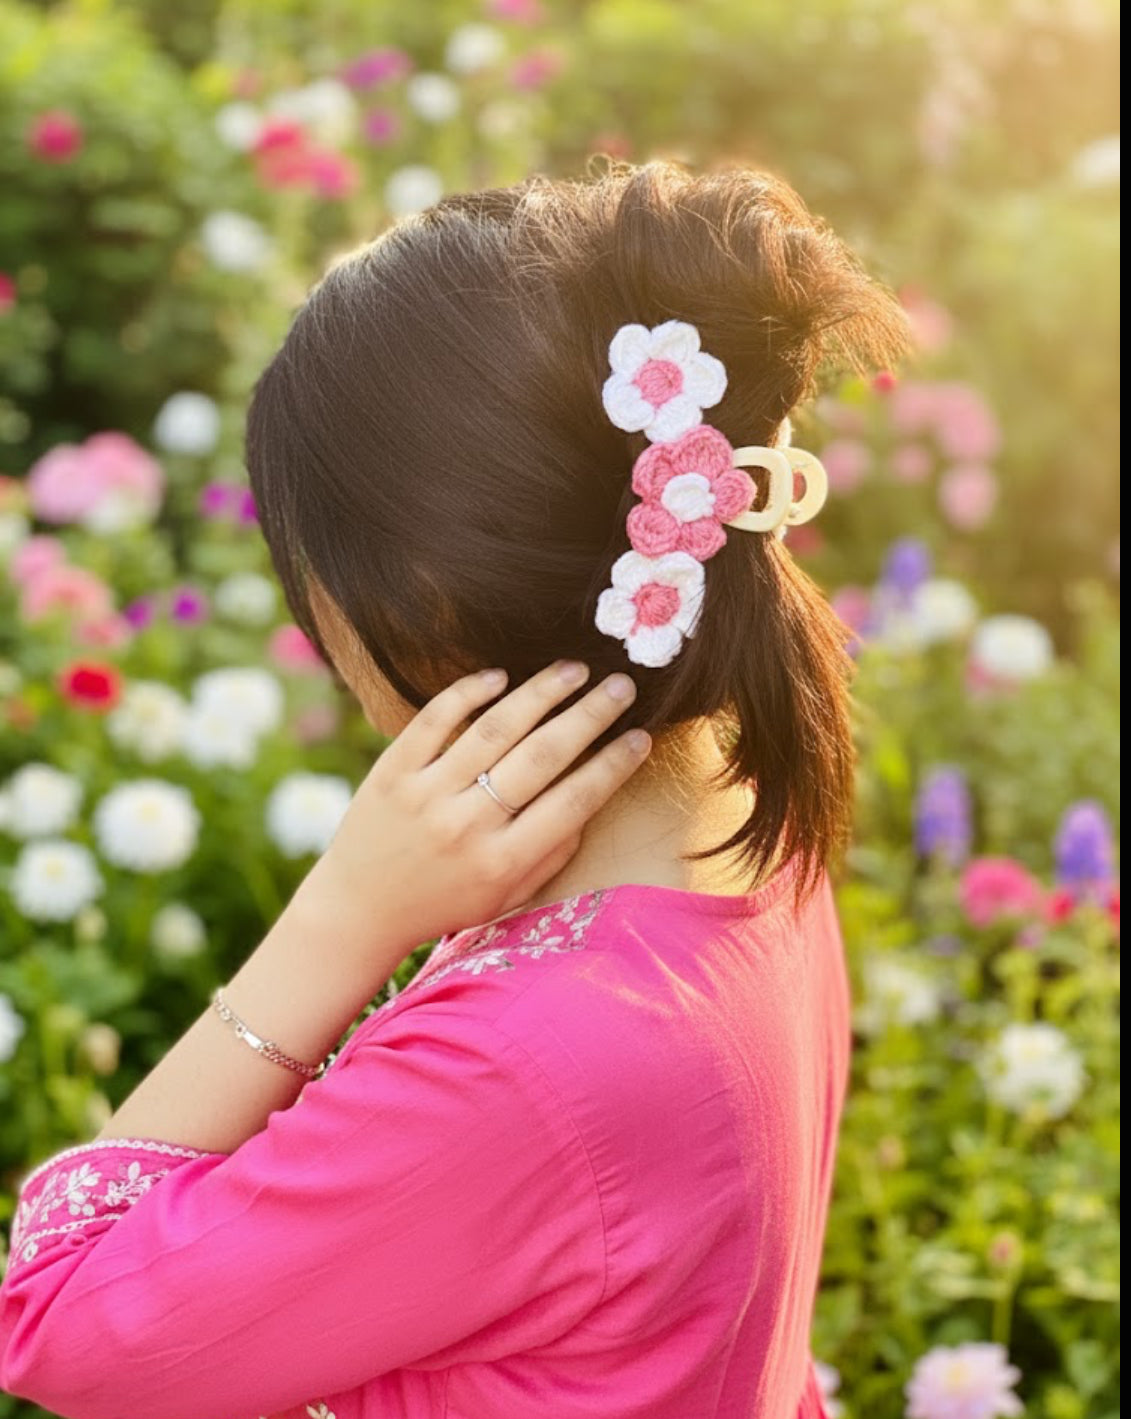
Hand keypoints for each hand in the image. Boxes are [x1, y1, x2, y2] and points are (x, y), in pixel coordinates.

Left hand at [307, 661, 649, 952]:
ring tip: (574, 670)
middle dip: (590, 715)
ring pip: (494, 728)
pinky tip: (501, 676)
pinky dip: (470, 693)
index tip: (641, 736)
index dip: (613, 765)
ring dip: (541, 692)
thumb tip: (591, 798)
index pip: (573, 802)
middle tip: (621, 686)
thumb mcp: (505, 898)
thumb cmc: (444, 903)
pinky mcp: (392, 772)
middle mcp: (467, 827)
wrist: (359, 910)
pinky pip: (436, 719)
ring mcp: (426, 795)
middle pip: (542, 756)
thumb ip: (550, 855)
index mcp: (502, 863)